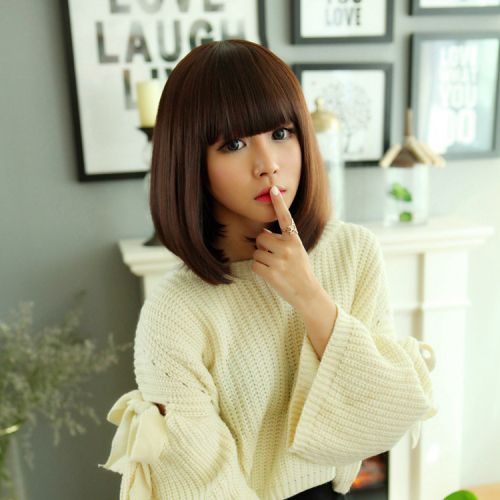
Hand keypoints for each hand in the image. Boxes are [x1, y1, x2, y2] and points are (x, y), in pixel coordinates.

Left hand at [252, 186, 322, 312]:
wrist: (307, 293)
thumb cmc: (300, 270)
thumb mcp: (296, 251)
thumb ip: (281, 241)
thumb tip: (262, 233)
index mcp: (295, 239)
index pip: (285, 218)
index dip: (279, 203)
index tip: (273, 189)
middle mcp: (288, 248)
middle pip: (261, 238)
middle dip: (263, 246)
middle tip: (274, 257)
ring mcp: (280, 261)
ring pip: (256, 253)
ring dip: (261, 260)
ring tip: (275, 267)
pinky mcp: (272, 274)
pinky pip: (255, 265)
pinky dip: (259, 270)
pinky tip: (271, 275)